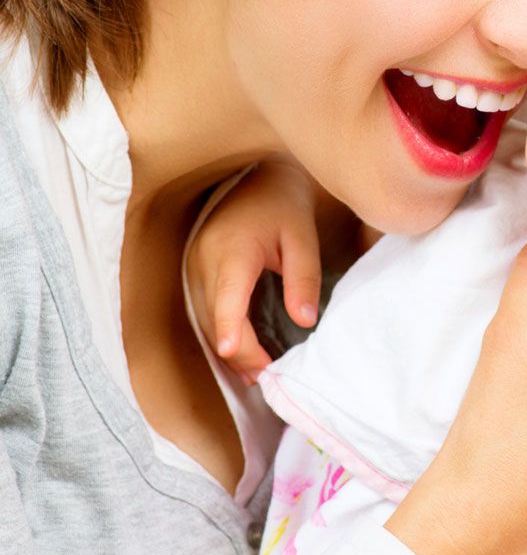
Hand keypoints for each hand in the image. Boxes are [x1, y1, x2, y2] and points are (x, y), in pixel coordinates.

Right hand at [186, 160, 324, 382]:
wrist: (259, 178)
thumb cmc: (284, 206)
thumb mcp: (303, 238)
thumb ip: (304, 279)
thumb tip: (305, 321)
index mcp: (233, 250)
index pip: (228, 298)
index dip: (231, 331)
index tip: (238, 357)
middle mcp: (204, 260)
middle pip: (216, 319)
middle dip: (240, 352)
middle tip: (268, 375)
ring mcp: (194, 265)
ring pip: (206, 319)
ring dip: (228, 346)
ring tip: (256, 371)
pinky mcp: (194, 270)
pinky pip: (204, 309)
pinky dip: (221, 331)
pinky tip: (241, 348)